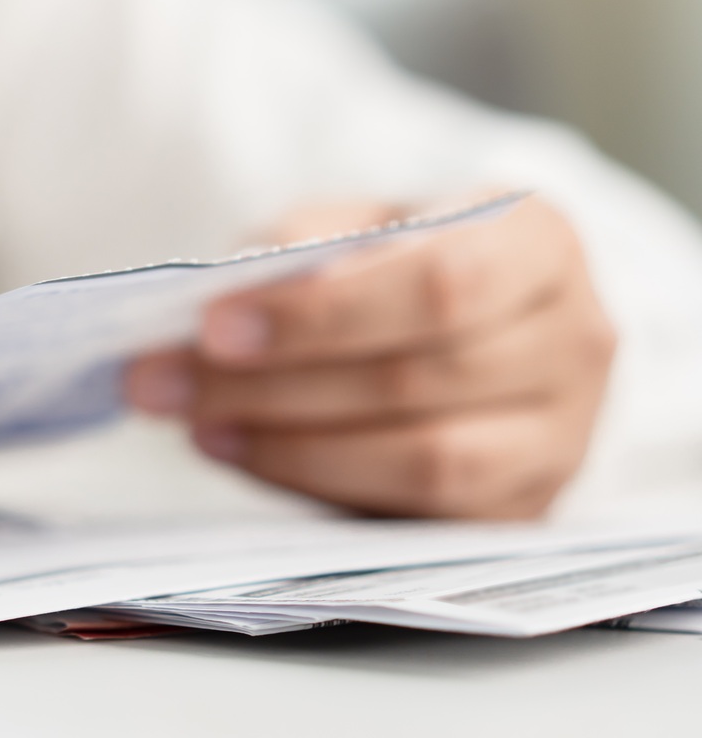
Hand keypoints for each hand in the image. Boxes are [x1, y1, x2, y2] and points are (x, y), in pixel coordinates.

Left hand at [123, 197, 616, 518]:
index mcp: (539, 242)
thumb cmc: (398, 258)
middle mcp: (575, 339)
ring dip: (289, 446)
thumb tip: (221, 299)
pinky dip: (318, 486)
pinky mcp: (524, 508)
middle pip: (419, 377)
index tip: (212, 326)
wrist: (464, 316)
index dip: (321, 316)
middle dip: (271, 384)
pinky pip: (419, 515)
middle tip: (162, 381)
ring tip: (195, 421)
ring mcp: (562, 435)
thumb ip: (301, 248)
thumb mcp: (352, 221)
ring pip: (425, 459)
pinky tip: (243, 453)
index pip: (439, 284)